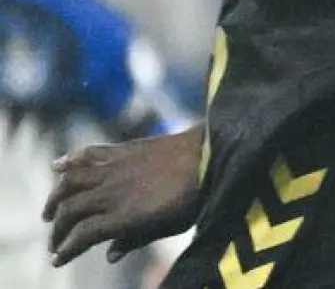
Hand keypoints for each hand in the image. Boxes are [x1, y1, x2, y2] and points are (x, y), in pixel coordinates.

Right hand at [43, 129, 201, 266]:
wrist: (212, 154)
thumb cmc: (197, 196)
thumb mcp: (171, 227)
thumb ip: (137, 239)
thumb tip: (110, 255)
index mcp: (123, 216)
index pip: (82, 236)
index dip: (66, 250)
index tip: (57, 260)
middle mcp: (111, 192)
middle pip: (69, 212)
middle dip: (57, 230)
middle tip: (55, 241)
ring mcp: (114, 168)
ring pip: (70, 182)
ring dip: (54, 198)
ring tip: (48, 212)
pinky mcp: (122, 149)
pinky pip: (89, 153)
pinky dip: (69, 159)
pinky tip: (58, 166)